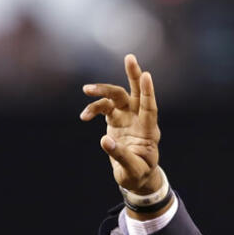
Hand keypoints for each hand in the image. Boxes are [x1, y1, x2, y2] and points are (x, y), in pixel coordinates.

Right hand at [80, 54, 162, 193]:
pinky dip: (93, 109)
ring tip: (85, 89)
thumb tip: (104, 140)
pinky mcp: (116, 120)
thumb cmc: (138, 174)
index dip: (148, 92)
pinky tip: (84, 116)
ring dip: (102, 90)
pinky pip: (104, 107)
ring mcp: (127, 118)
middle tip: (130, 57)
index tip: (146, 76)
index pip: (149, 108)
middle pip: (136, 93)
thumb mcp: (131, 170)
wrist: (135, 177)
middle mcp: (138, 120)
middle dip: (134, 75)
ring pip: (117, 97)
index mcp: (148, 131)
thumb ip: (120, 155)